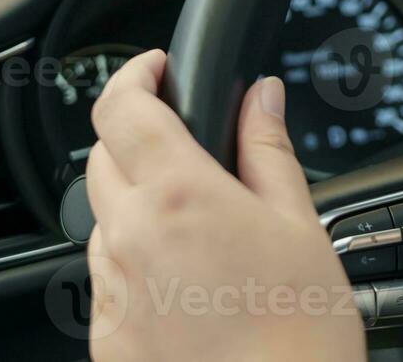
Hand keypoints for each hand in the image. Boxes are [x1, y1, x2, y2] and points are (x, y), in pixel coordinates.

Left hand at [84, 49, 364, 361]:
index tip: (156, 68)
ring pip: (105, 221)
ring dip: (138, 206)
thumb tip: (262, 96)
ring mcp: (112, 291)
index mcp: (178, 195)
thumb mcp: (298, 222)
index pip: (120, 107)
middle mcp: (130, 238)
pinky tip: (190, 285)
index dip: (133, 74)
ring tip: (202, 232)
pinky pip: (111, 279)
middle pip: (103, 159)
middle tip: (189, 149)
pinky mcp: (107, 337)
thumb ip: (268, 149)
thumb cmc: (299, 332)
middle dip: (138, 138)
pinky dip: (138, 265)